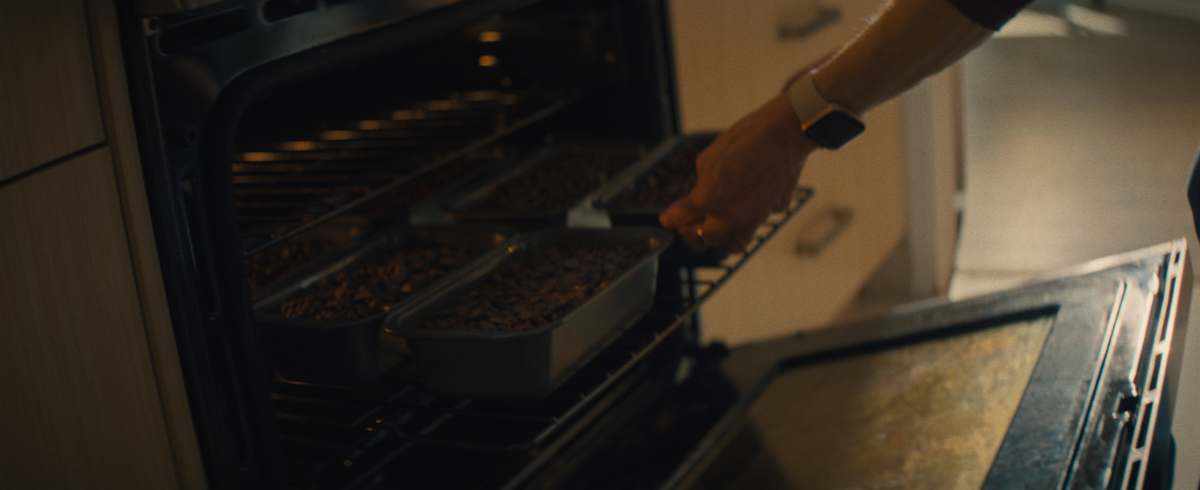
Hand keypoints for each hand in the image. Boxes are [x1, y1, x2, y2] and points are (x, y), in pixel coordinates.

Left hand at [659, 93, 817, 252]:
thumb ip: (700, 184)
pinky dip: (749, 218)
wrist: (783, 132)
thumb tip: (698, 196)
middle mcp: (730, 215)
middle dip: (693, 233)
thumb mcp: (707, 158)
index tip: (668, 219)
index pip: (679, 219)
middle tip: (690, 225)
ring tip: (718, 227)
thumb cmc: (744, 138)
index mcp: (707, 199)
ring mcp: (754, 217)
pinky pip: (757, 222)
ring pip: (732, 245)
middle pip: (704, 239)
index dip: (670, 220)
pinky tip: (748, 204)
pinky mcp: (773, 212)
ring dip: (722, 238)